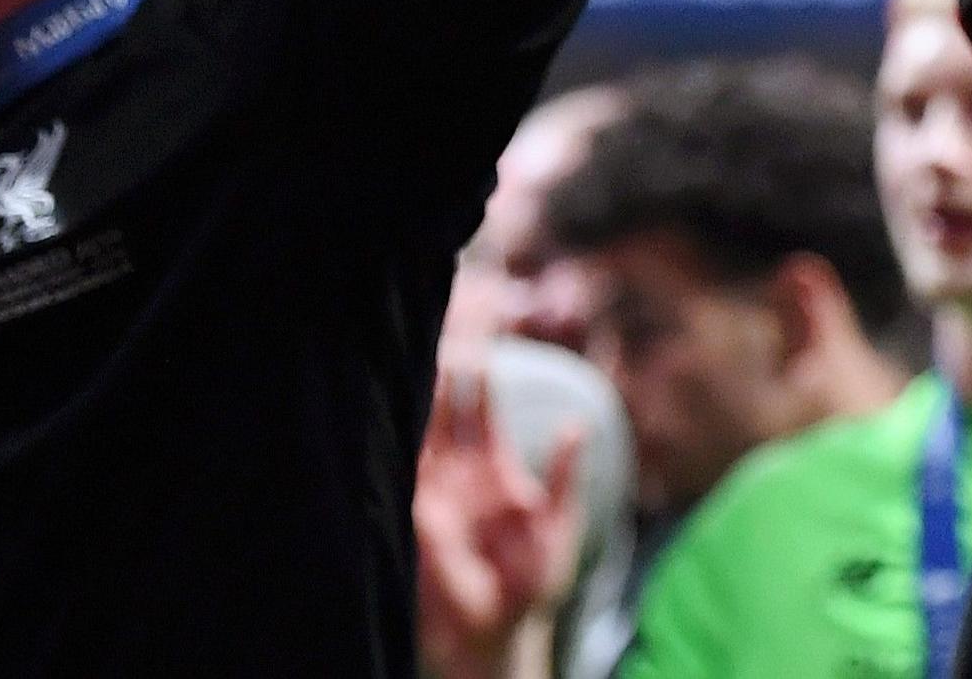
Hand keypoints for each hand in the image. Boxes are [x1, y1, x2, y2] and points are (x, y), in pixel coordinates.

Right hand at [413, 363, 587, 678]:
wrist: (502, 633)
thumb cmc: (535, 582)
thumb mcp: (559, 524)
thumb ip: (562, 475)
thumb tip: (576, 424)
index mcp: (495, 469)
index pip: (483, 411)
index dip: (480, 377)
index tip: (479, 341)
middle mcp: (460, 474)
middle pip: (446, 413)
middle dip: (442, 377)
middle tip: (440, 338)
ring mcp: (436, 494)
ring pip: (420, 437)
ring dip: (417, 405)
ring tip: (416, 366)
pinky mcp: (417, 518)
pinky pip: (403, 476)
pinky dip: (398, 449)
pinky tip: (395, 420)